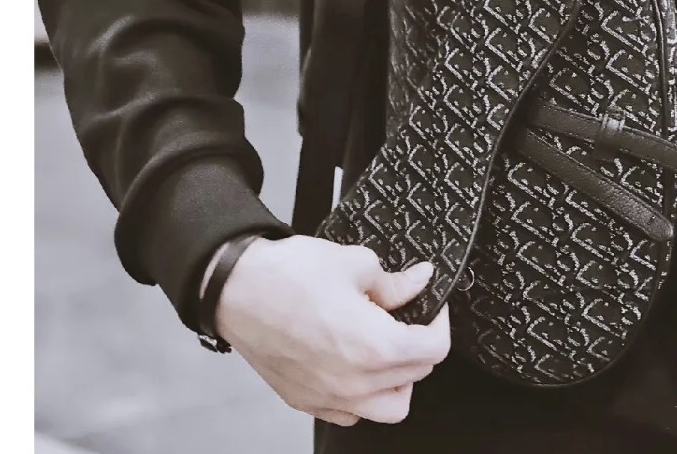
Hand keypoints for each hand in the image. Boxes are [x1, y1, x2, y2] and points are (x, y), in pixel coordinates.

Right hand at [213, 237, 450, 426]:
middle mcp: (354, 384)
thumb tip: (419, 281)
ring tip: (386, 346)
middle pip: (415, 377)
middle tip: (407, 316)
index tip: (432, 304)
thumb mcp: (355, 264)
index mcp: (374, 348)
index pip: (433, 350)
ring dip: (397, 380)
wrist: (236, 290)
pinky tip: (354, 362)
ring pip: (388, 408)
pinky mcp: (305, 401)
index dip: (439, 321)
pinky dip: (363, 394)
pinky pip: (350, 413)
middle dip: (419, 345)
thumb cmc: (289, 276)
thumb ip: (394, 282)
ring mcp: (328, 398)